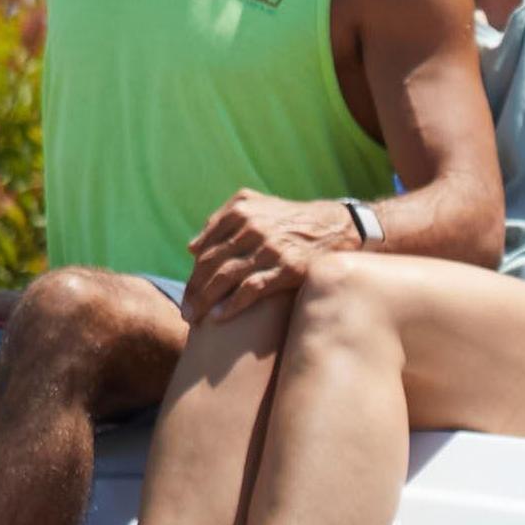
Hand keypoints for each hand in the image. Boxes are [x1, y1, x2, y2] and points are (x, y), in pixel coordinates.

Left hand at [185, 188, 367, 317]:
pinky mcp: (287, 268)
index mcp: (241, 211)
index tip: (187, 295)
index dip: (193, 274)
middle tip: (186, 313)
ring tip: (195, 319)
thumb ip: (223, 219)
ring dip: (206, 301)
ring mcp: (269, 248)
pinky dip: (231, 304)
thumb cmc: (293, 221)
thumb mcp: (259, 206)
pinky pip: (251, 289)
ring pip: (225, 277)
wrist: (339, 228)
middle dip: (194, 291)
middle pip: (211, 264)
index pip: (206, 248)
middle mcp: (252, 227)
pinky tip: (219, 318)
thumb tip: (192, 247)